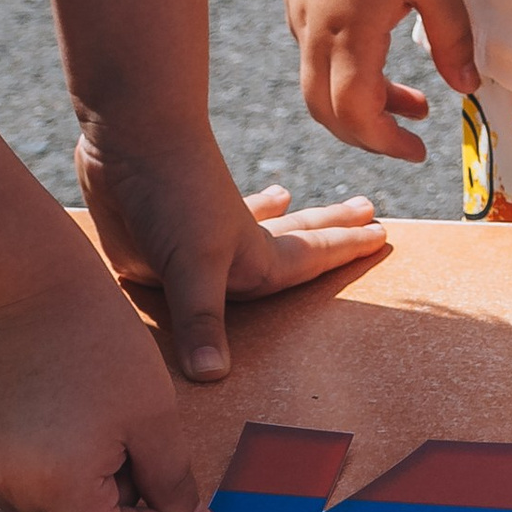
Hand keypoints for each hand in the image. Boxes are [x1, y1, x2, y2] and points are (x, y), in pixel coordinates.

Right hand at [0, 211, 217, 511]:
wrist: (30, 282)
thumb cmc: (99, 339)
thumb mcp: (153, 414)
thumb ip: (173, 481)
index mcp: (55, 485)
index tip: (165, 496)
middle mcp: (10, 488)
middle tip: (141, 455)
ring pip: (47, 511)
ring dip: (86, 490)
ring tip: (110, 429)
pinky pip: (25, 481)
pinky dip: (57, 469)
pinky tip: (79, 420)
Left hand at [75, 133, 386, 384]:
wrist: (129, 135)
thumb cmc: (175, 194)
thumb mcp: (193, 263)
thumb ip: (203, 319)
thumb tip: (214, 376)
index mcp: (253, 256)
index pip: (311, 257)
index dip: (346, 250)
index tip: (382, 234)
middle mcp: (231, 247)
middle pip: (293, 236)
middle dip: (328, 228)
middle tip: (368, 209)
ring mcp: (193, 241)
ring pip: (248, 228)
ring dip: (274, 217)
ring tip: (289, 197)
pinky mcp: (152, 241)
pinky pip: (187, 245)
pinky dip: (203, 230)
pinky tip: (204, 212)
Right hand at [285, 0, 479, 163]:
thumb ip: (453, 39)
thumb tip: (467, 89)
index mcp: (349, 31)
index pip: (356, 114)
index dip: (386, 142)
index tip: (419, 151)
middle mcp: (313, 28)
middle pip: (326, 110)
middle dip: (368, 133)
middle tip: (411, 137)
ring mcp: (299, 11)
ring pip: (318, 81)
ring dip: (361, 101)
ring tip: (414, 100)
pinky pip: (313, 50)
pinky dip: (346, 69)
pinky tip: (383, 52)